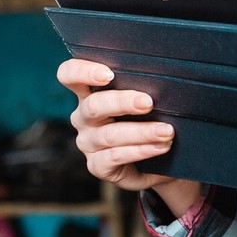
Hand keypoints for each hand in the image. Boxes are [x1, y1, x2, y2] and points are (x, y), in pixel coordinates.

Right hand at [57, 58, 203, 216]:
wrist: (158, 159)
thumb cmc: (149, 118)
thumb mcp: (144, 99)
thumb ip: (143, 84)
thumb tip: (164, 74)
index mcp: (89, 92)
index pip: (69, 75)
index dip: (83, 71)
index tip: (108, 74)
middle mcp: (83, 116)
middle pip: (93, 106)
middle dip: (122, 102)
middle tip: (148, 103)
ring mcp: (88, 143)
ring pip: (109, 134)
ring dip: (141, 132)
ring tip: (166, 131)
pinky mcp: (97, 165)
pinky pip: (116, 157)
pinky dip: (141, 150)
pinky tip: (160, 147)